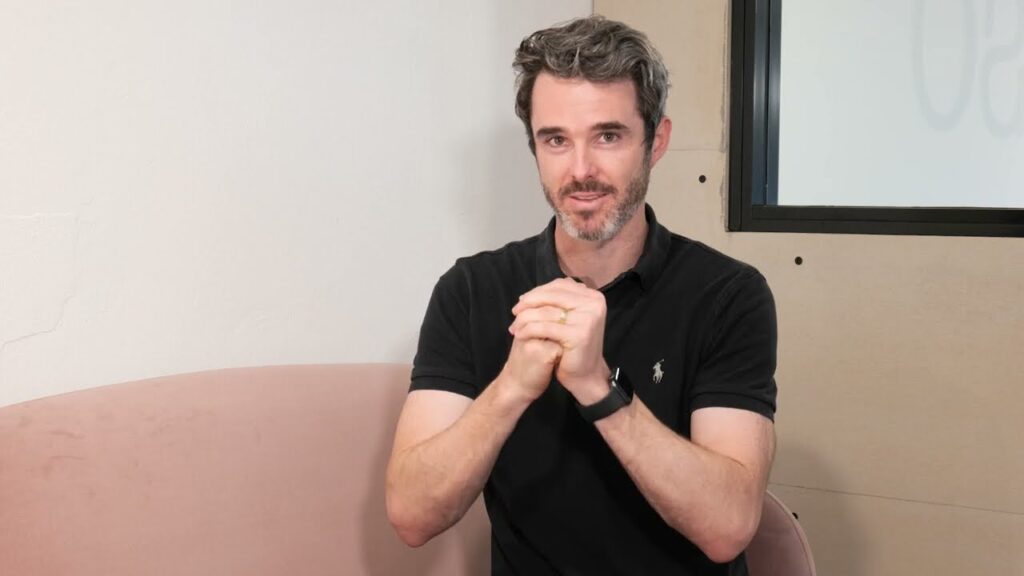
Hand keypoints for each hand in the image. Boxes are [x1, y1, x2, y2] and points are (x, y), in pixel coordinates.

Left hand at [509, 278, 610, 403]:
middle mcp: (594, 303)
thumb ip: (557, 302)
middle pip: (552, 296)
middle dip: (529, 303)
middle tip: (514, 311)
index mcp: (593, 296)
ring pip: (546, 311)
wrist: (585, 376)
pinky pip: (545, 327)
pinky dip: (529, 330)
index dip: (537, 292)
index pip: (559, 285)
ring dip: (525, 318)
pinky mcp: (578, 334)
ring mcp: (588, 318)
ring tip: (514, 326)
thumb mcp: (568, 319)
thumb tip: (531, 292)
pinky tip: (519, 335)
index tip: (521, 301)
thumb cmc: (573, 347)